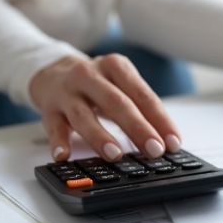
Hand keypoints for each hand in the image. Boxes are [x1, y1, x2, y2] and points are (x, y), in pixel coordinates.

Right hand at [30, 54, 181, 161]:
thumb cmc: (98, 84)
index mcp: (116, 66)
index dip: (160, 120)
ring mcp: (67, 91)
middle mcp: (90, 75)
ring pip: (84, 116)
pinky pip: (53, 126)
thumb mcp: (121, 86)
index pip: (143, 95)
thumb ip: (142, 109)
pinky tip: (64, 156)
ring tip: (116, 155)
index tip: (173, 142)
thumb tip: (166, 140)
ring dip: (100, 137)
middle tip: (155, 150)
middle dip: (138, 128)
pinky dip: (59, 141)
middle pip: (117, 103)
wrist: (53, 72)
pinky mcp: (49, 108)